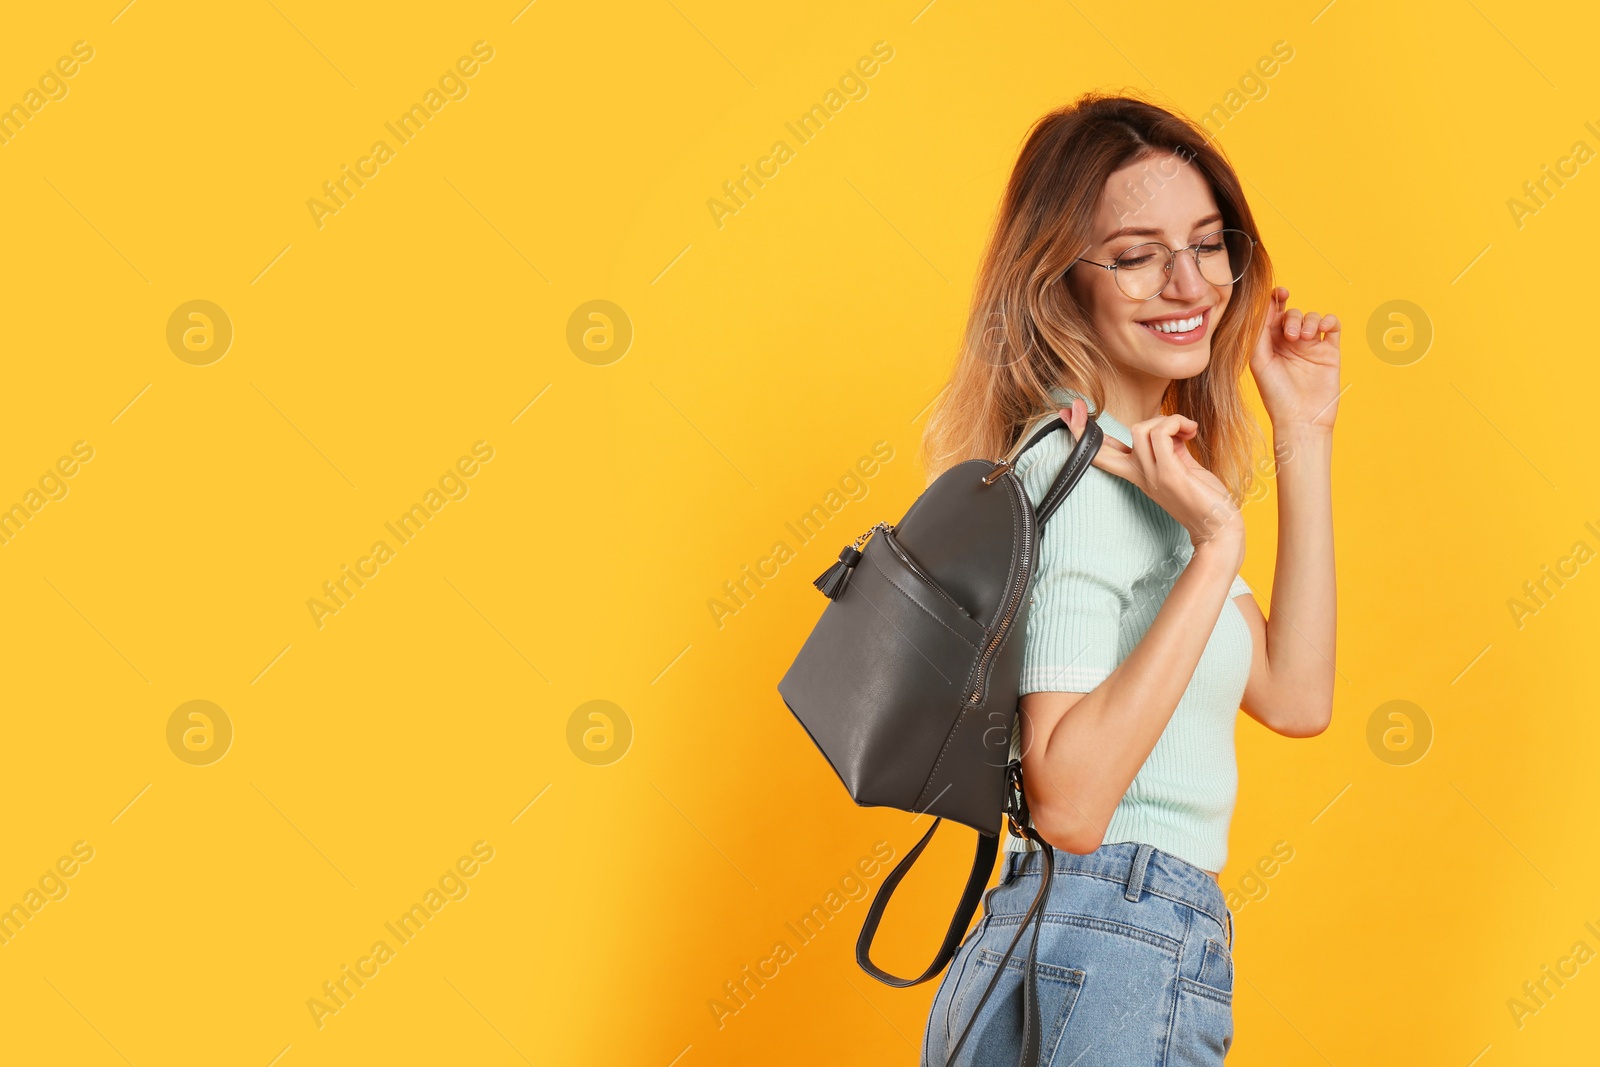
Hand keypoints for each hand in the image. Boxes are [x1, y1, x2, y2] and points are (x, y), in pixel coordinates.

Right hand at [1062, 398, 1244, 562]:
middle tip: (1075, 406)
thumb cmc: (1204, 498)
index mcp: (1138, 474)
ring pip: (1140, 429)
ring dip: (1165, 419)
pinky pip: (1161, 434)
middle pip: (1099, 449)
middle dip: (1083, 427)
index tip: (1068, 413)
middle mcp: (1139, 475)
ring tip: (1185, 429)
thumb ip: (1168, 447)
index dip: (1083, 434)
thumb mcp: (1180, 467)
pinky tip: (1190, 431)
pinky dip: (1176, 423)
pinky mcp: (1169, 474)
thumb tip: (1166, 428)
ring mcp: (1152, 475)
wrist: (1218, 528)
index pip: (1103, 455)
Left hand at [1249, 285, 1341, 431]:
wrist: (1301, 419)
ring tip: (1303, 339)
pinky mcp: (1330, 352)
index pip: (1273, 314)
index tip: (1280, 293)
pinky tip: (1322, 329)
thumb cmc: (1275, 395)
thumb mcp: (1260, 361)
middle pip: (1293, 313)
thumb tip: (1263, 306)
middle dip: (1291, 317)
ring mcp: (1311, 346)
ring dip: (1308, 321)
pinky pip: (1333, 326)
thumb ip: (1260, 333)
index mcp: (1270, 344)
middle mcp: (1290, 343)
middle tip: (1290, 337)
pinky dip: (1328, 320)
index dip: (1275, 299)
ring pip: (1312, 317)